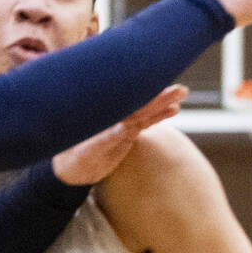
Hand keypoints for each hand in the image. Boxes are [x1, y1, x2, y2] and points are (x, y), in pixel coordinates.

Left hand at [52, 85, 186, 185]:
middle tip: (180, 89)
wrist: (69, 169)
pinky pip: (144, 122)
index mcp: (101, 114)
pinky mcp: (126, 132)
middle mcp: (112, 116)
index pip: (124, 100)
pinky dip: (158, 117)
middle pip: (139, 103)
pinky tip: (174, 109)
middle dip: (158, 96)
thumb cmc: (70, 159)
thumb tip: (124, 126)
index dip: (140, 92)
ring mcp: (120, 123)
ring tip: (181, 94)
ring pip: (145, 111)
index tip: (156, 83)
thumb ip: (103, 139)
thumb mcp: (85, 151)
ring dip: (162, 103)